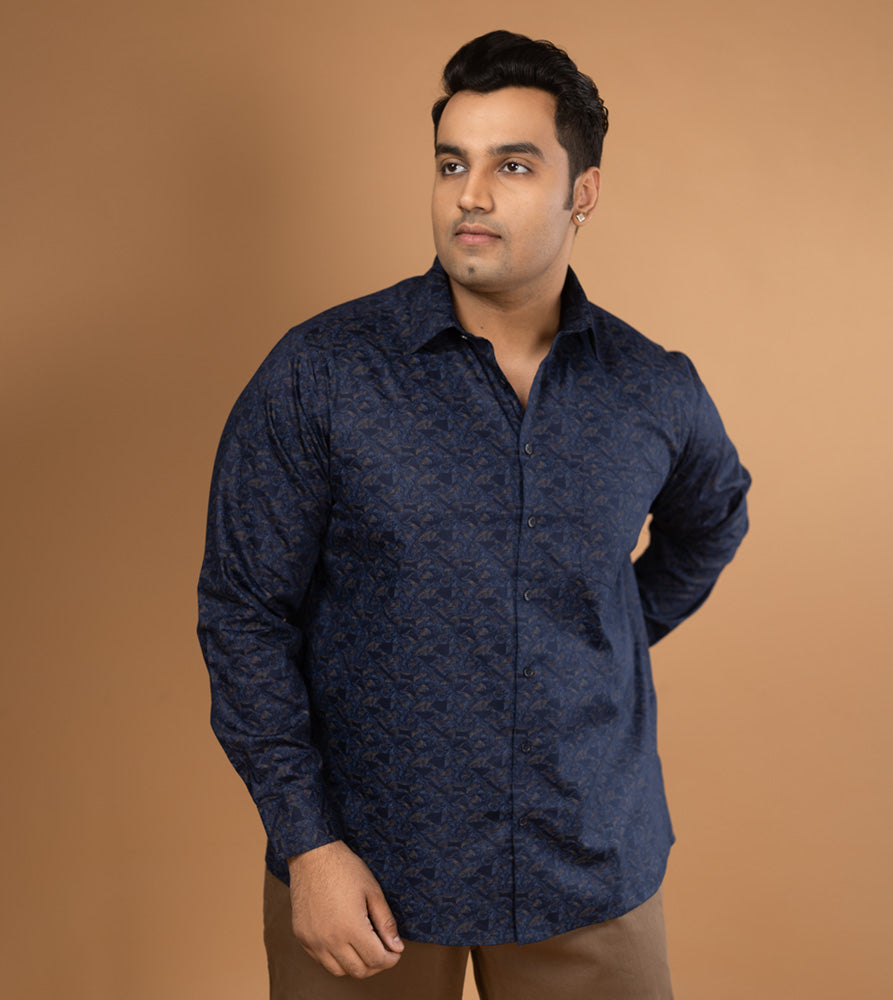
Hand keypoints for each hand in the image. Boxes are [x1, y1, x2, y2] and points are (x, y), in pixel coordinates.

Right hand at [287, 840, 404, 978]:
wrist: (312, 855)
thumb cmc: (344, 868)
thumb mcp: (373, 891)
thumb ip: (386, 922)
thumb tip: (397, 947)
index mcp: (351, 927)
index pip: (376, 959)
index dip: (391, 959)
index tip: (396, 953)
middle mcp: (330, 939)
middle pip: (359, 971)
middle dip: (376, 965)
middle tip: (383, 952)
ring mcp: (313, 940)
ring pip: (339, 970)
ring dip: (355, 965)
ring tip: (363, 948)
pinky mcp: (302, 937)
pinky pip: (321, 960)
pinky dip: (335, 958)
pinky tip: (343, 942)